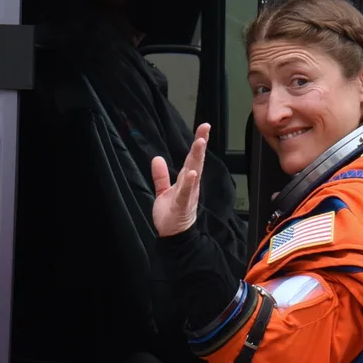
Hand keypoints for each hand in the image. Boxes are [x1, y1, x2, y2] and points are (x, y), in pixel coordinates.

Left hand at [152, 123, 209, 237]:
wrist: (174, 236)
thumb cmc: (171, 214)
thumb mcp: (164, 191)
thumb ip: (161, 176)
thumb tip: (157, 158)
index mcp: (187, 181)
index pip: (192, 159)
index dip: (197, 143)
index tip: (203, 127)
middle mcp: (190, 185)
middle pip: (195, 161)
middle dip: (200, 144)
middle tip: (205, 128)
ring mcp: (187, 194)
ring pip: (193, 173)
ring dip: (196, 158)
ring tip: (200, 143)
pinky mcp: (181, 205)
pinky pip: (185, 193)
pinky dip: (189, 183)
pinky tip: (192, 173)